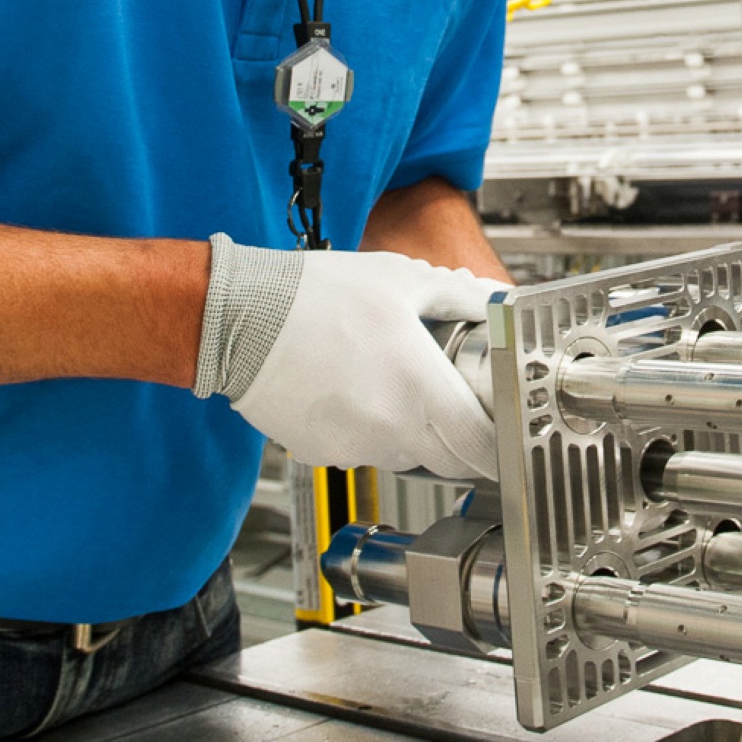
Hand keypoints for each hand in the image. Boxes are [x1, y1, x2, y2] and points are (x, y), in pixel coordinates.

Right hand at [193, 235, 504, 477]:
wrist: (237, 319)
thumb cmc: (313, 297)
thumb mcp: (398, 279)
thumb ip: (458, 295)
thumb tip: (494, 299)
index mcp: (420, 389)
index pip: (483, 448)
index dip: (500, 444)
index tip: (504, 431)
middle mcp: (391, 430)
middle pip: (451, 462)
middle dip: (463, 440)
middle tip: (459, 405)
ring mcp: (355, 447)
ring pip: (407, 457)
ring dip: (415, 433)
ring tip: (397, 386)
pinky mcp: (323, 453)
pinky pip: (364, 451)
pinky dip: (371, 430)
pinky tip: (357, 392)